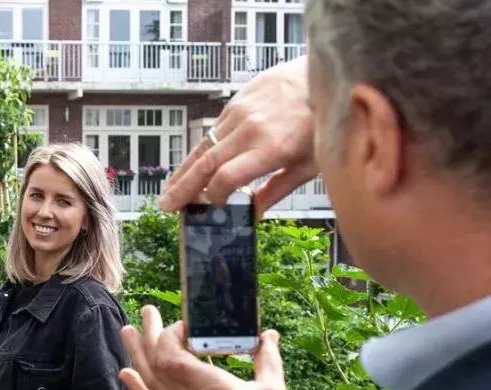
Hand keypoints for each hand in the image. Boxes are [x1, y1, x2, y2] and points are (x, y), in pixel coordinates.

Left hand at [119, 305, 289, 389]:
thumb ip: (268, 359)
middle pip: (156, 360)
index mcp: (207, 383)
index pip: (172, 352)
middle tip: (147, 311)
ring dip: (136, 354)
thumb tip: (269, 335)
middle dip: (149, 333)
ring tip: (126, 331)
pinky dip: (137, 389)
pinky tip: (125, 375)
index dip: (172, 334)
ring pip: (150, 379)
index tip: (187, 324)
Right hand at [159, 56, 317, 215]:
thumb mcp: (309, 163)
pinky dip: (199, 151)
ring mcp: (240, 112)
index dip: (214, 196)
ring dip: (184, 171)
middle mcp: (250, 129)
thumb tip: (254, 214)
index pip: (226, 177)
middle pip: (206, 163)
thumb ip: (278, 189)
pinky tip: (192, 165)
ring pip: (203, 146)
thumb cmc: (321, 122)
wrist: (324, 74)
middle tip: (166, 206)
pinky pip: (212, 131)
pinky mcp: (236, 102)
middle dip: (183, 188)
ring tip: (170, 190)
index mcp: (271, 148)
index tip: (213, 207)